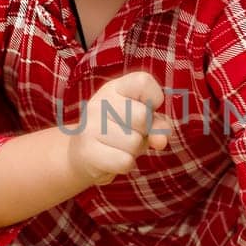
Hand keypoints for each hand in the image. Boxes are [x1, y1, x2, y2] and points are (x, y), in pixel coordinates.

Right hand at [66, 71, 175, 185]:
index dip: (154, 98)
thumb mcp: (143, 123)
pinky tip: (114, 157)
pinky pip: (124, 161)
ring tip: (120, 145)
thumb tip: (161, 141)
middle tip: (131, 132)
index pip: (143, 82)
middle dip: (145, 131)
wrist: (84, 155)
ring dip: (135, 150)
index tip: (146, 108)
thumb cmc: (121, 132)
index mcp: (115, 88)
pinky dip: (126, 164)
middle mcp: (99, 102)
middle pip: (143, 116)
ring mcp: (90, 125)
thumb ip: (158, 126)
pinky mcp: (86, 150)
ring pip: (135, 142)